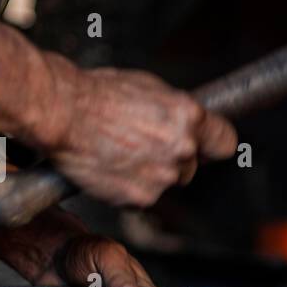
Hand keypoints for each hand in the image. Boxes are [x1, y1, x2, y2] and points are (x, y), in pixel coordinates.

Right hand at [38, 58, 237, 206]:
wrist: (60, 113)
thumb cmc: (96, 95)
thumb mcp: (149, 89)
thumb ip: (176, 112)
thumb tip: (189, 122)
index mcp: (188, 117)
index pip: (225, 142)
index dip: (212, 145)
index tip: (204, 147)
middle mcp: (182, 148)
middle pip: (192, 166)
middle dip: (173, 160)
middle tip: (143, 146)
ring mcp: (163, 175)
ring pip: (167, 182)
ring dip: (150, 174)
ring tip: (120, 152)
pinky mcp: (141, 197)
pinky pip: (143, 197)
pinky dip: (129, 188)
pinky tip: (110, 167)